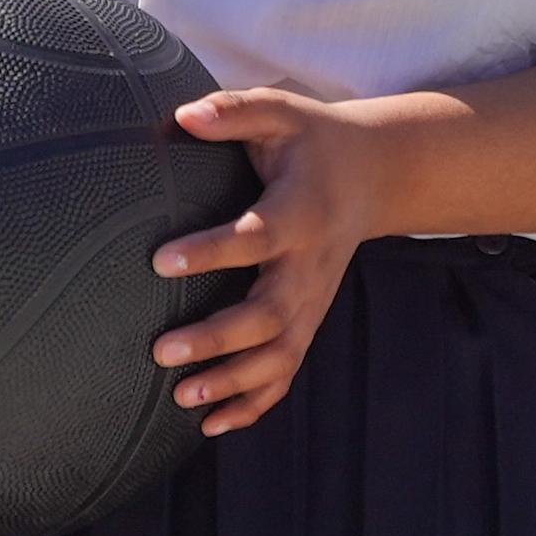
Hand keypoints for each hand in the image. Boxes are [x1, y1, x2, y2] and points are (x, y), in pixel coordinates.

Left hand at [144, 88, 400, 437]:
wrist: (375, 174)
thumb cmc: (313, 140)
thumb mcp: (280, 112)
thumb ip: (233, 110)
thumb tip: (182, 116)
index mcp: (300, 212)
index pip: (256, 238)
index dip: (212, 251)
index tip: (160, 261)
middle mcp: (310, 266)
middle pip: (269, 315)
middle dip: (218, 339)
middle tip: (162, 350)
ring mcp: (313, 300)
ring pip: (279, 355)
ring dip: (233, 382)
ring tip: (181, 397)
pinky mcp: (309, 319)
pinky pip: (285, 370)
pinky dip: (254, 403)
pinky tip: (211, 424)